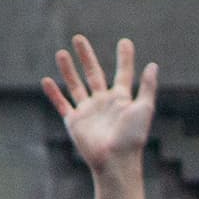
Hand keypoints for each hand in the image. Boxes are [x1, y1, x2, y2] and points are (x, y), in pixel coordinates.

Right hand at [42, 35, 157, 174]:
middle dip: (86, 56)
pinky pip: (62, 104)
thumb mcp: (144, 109)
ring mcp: (88, 112)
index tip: (125, 42)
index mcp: (121, 99)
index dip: (124, 58)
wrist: (115, 161)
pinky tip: (46, 80)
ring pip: (75, 85)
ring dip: (68, 69)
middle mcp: (103, 103)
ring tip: (61, 52)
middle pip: (93, 73)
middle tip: (78, 38)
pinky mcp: (74, 122)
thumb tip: (153, 65)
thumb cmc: (132, 138)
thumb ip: (147, 87)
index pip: (122, 74)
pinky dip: (53, 94)